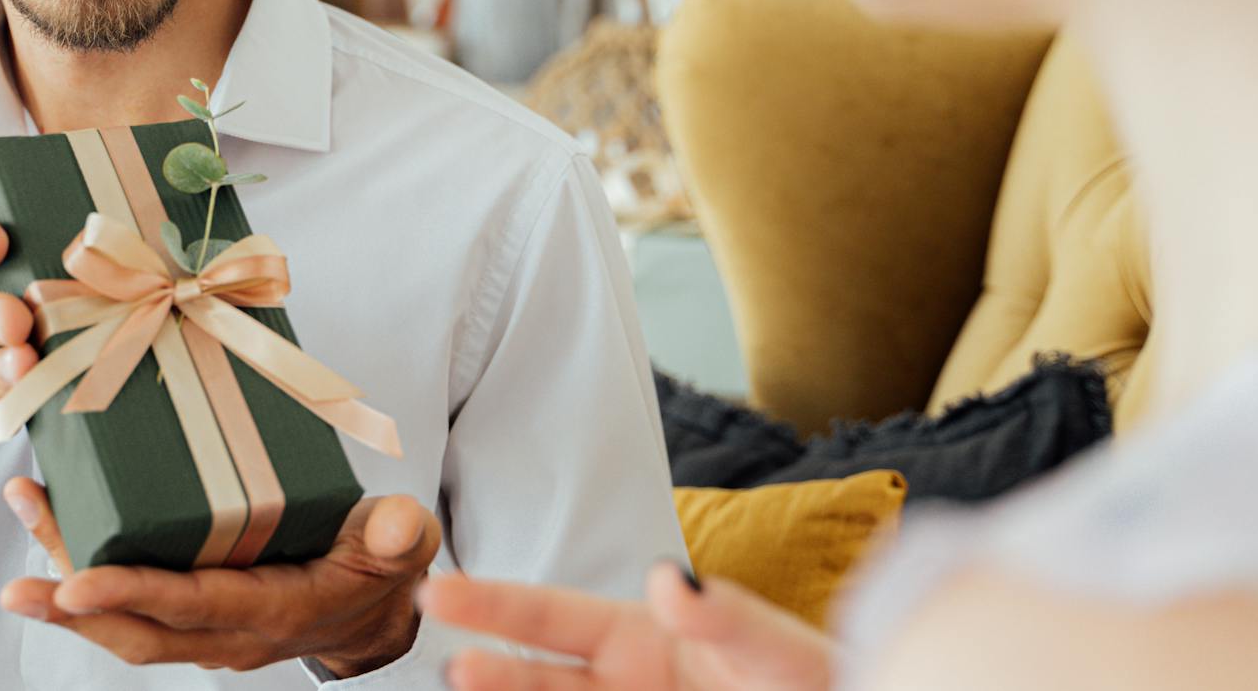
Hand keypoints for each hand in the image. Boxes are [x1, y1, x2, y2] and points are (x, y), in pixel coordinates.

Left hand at [0, 476, 440, 676]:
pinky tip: (51, 513)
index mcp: (274, 611)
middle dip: (72, 610)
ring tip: (23, 514)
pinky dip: (84, 559)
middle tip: (16, 586)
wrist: (376, 606)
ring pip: (122, 618)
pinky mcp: (189, 606)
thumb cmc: (381, 567)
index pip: (193, 607)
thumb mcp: (401, 548)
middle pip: (137, 631)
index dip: (134, 597)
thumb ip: (398, 538)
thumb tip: (396, 524)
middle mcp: (227, 630)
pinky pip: (128, 596)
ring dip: (65, 582)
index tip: (78, 583)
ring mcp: (203, 625)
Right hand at [422, 562, 836, 690]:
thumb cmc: (817, 683)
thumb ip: (728, 618)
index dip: (495, 604)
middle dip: (492, 675)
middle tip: (450, 669)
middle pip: (539, 682)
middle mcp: (622, 687)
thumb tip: (672, 579)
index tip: (440, 592)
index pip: (554, 617)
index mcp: (641, 639)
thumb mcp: (779, 650)